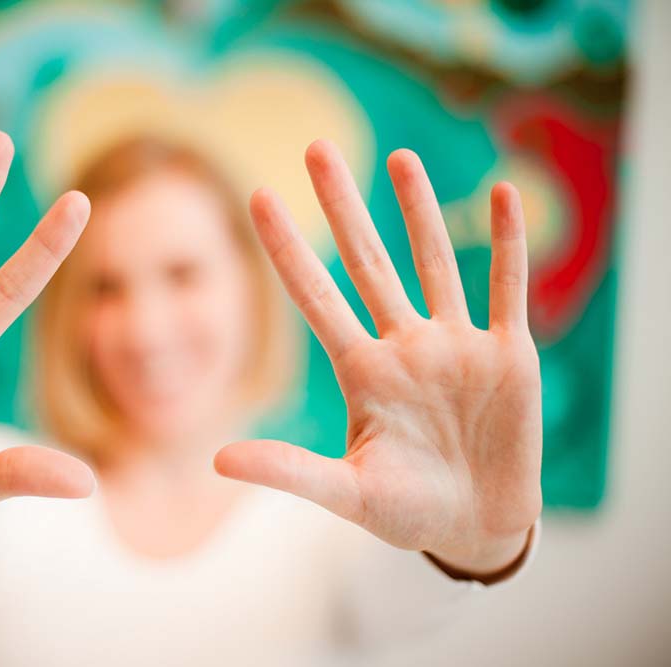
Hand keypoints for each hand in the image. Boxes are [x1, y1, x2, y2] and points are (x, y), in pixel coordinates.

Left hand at [215, 140, 541, 575]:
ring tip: (399, 157)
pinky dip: (508, 244)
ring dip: (419, 211)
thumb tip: (216, 459)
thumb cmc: (408, 512)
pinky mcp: (506, 354)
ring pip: (433, 262)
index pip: (315, 296)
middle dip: (343, 208)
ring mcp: (454, 345)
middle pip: (367, 262)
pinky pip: (506, 287)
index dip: (286, 249)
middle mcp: (404, 346)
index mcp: (361, 373)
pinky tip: (503, 194)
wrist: (476, 528)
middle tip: (317, 148)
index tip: (256, 196)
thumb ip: (289, 471)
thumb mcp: (347, 493)